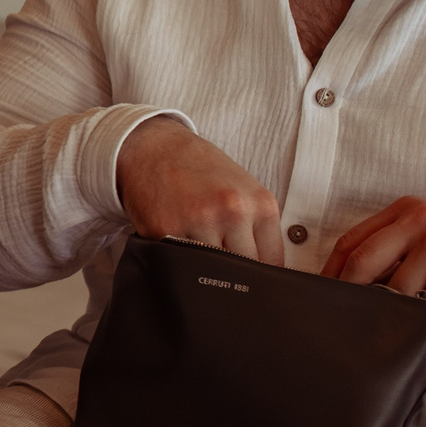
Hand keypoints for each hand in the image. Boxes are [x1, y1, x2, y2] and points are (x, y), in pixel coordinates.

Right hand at [114, 116, 285, 265]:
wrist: (154, 147)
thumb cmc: (200, 169)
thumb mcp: (244, 189)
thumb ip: (257, 226)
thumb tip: (264, 270)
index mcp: (260, 204)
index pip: (271, 262)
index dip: (260, 276)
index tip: (250, 278)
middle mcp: (232, 212)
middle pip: (243, 272)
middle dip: (233, 275)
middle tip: (220, 266)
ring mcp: (198, 221)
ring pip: (212, 272)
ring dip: (204, 270)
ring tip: (197, 251)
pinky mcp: (164, 229)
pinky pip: (178, 262)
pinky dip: (177, 259)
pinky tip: (175, 240)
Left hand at [324, 198, 425, 311]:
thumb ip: (395, 243)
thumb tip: (350, 277)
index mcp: (408, 209)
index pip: (352, 240)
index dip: (332, 269)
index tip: (320, 290)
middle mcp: (421, 222)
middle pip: (363, 261)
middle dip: (347, 291)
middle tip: (339, 313)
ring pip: (393, 289)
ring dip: (389, 309)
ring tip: (391, 319)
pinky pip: (425, 303)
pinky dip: (421, 315)